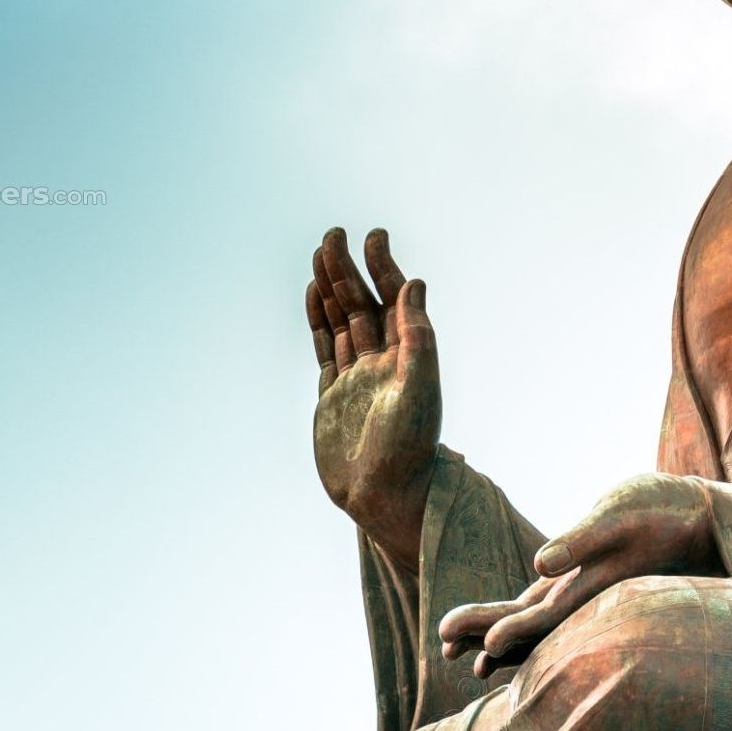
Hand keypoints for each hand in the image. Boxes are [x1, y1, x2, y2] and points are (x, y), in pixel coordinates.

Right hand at [307, 227, 439, 573]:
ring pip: (340, 321)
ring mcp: (355, 376)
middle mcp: (382, 361)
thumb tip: (414, 283)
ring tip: (320, 253)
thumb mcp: (419, 385)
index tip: (373, 236)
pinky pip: (324, 348)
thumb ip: (417, 334)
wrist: (386, 496)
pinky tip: (312, 295)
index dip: (382, 267)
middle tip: (334, 234)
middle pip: (361, 304)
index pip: (392, 300)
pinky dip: (317, 320)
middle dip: (347, 269)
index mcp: (407, 355)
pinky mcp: (332, 395)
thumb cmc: (410, 446)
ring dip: (331, 287)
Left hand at [438, 472, 722, 677]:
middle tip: (441, 640)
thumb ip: (580, 543)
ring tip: (451, 641)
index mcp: (588, 591)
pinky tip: (497, 624)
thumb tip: (538, 564)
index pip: (538, 620)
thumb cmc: (662, 511)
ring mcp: (583, 591)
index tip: (474, 648)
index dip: (504, 632)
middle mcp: (583, 599)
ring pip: (530, 617)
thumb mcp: (618, 519)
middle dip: (483, 632)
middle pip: (525, 623)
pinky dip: (517, 614)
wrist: (699, 515)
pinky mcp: (585, 579)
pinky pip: (543, 604)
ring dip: (493, 628)